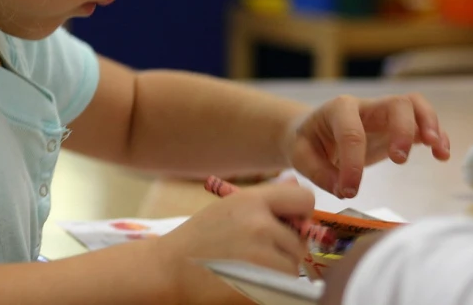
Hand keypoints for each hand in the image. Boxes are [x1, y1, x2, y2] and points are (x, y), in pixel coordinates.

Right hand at [155, 183, 314, 303]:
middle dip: (284, 247)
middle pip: (300, 239)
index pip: (304, 199)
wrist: (168, 269)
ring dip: (278, 270)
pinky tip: (247, 280)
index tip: (289, 223)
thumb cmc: (198, 239)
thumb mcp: (228, 208)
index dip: (301, 212)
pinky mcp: (263, 285)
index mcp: (251, 201)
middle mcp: (260, 225)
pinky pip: (286, 286)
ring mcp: (263, 257)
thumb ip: (263, 199)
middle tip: (253, 251)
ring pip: (294, 266)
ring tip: (246, 266)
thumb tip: (295, 184)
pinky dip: (273, 287)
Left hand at [289, 94, 450, 197]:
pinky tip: (441, 155)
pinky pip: (422, 121)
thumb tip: (344, 190)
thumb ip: (319, 173)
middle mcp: (365, 107)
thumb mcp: (300, 156)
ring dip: (430, 125)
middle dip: (403, 130)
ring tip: (437, 150)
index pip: (351, 133)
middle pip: (396, 104)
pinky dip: (436, 135)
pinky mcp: (395, 127)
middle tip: (399, 160)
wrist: (310, 131)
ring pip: (414, 105)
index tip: (350, 191)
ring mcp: (383, 114)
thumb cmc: (307, 142)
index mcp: (338, 110)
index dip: (353, 164)